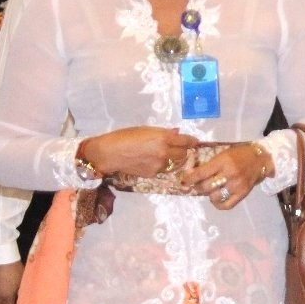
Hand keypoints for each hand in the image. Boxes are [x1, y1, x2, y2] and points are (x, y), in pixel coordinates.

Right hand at [79, 127, 196, 178]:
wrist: (109, 153)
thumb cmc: (125, 136)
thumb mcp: (145, 130)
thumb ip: (163, 133)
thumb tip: (176, 133)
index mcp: (164, 138)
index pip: (186, 141)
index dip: (192, 141)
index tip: (195, 142)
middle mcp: (165, 152)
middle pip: (183, 154)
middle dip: (182, 151)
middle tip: (178, 148)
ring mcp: (159, 165)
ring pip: (173, 163)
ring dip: (171, 159)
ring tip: (160, 154)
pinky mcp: (152, 174)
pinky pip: (162, 169)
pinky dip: (160, 165)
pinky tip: (149, 161)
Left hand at [181, 142, 271, 210]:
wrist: (261, 158)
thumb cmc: (240, 153)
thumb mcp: (224, 153)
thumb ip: (210, 163)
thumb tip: (192, 172)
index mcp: (223, 161)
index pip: (201, 173)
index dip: (189, 178)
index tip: (184, 180)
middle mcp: (230, 174)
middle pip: (206, 186)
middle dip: (197, 187)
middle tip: (196, 184)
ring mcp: (237, 185)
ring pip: (214, 196)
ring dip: (207, 194)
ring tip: (208, 190)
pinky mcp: (243, 194)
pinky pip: (226, 205)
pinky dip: (218, 204)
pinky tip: (216, 198)